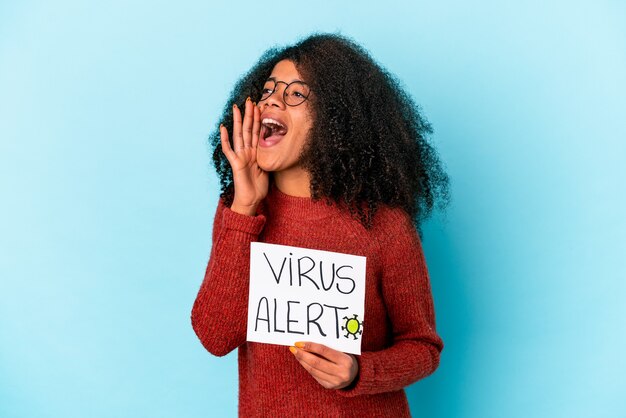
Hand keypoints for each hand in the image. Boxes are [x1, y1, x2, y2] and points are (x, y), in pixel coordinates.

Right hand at [220, 98, 267, 214]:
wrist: (251, 200)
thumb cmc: (258, 187)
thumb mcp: (268, 168)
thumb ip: (268, 156)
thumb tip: (275, 145)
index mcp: (255, 152)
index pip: (257, 132)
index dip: (258, 119)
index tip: (260, 106)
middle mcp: (247, 152)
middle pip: (248, 130)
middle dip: (249, 115)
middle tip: (250, 100)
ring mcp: (240, 156)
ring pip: (239, 135)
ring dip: (238, 121)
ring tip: (236, 108)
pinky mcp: (235, 164)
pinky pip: (229, 149)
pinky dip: (225, 138)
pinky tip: (223, 127)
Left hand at [289, 341, 358, 389]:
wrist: (356, 376)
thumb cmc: (347, 358)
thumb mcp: (343, 351)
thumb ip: (329, 348)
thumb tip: (308, 342)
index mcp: (345, 361)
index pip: (324, 351)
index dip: (310, 346)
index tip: (299, 342)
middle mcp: (341, 373)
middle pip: (316, 362)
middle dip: (302, 354)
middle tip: (293, 348)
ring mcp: (335, 382)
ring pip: (313, 370)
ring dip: (302, 361)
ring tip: (296, 353)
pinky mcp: (329, 387)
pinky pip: (315, 375)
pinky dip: (307, 367)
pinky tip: (302, 361)